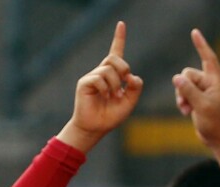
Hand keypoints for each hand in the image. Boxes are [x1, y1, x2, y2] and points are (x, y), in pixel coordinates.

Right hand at [57, 21, 142, 153]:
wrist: (95, 128)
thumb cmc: (111, 116)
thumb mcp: (129, 102)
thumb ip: (135, 88)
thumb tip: (132, 76)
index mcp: (113, 75)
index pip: (116, 52)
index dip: (119, 38)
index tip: (121, 24)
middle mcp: (101, 73)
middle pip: (114, 58)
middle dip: (123, 68)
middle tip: (124, 83)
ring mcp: (92, 77)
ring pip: (108, 69)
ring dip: (115, 84)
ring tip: (113, 96)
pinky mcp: (84, 83)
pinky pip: (98, 78)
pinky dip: (105, 88)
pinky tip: (104, 97)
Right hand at [173, 29, 219, 147]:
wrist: (218, 138)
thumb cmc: (214, 122)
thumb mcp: (200, 105)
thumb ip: (188, 90)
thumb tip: (176, 78)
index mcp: (216, 81)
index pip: (208, 58)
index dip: (201, 45)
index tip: (195, 32)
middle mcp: (211, 83)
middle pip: (188, 74)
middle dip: (183, 87)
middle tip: (186, 103)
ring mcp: (204, 91)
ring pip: (184, 84)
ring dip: (181, 96)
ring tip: (186, 109)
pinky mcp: (198, 99)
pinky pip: (184, 93)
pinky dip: (183, 101)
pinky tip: (186, 112)